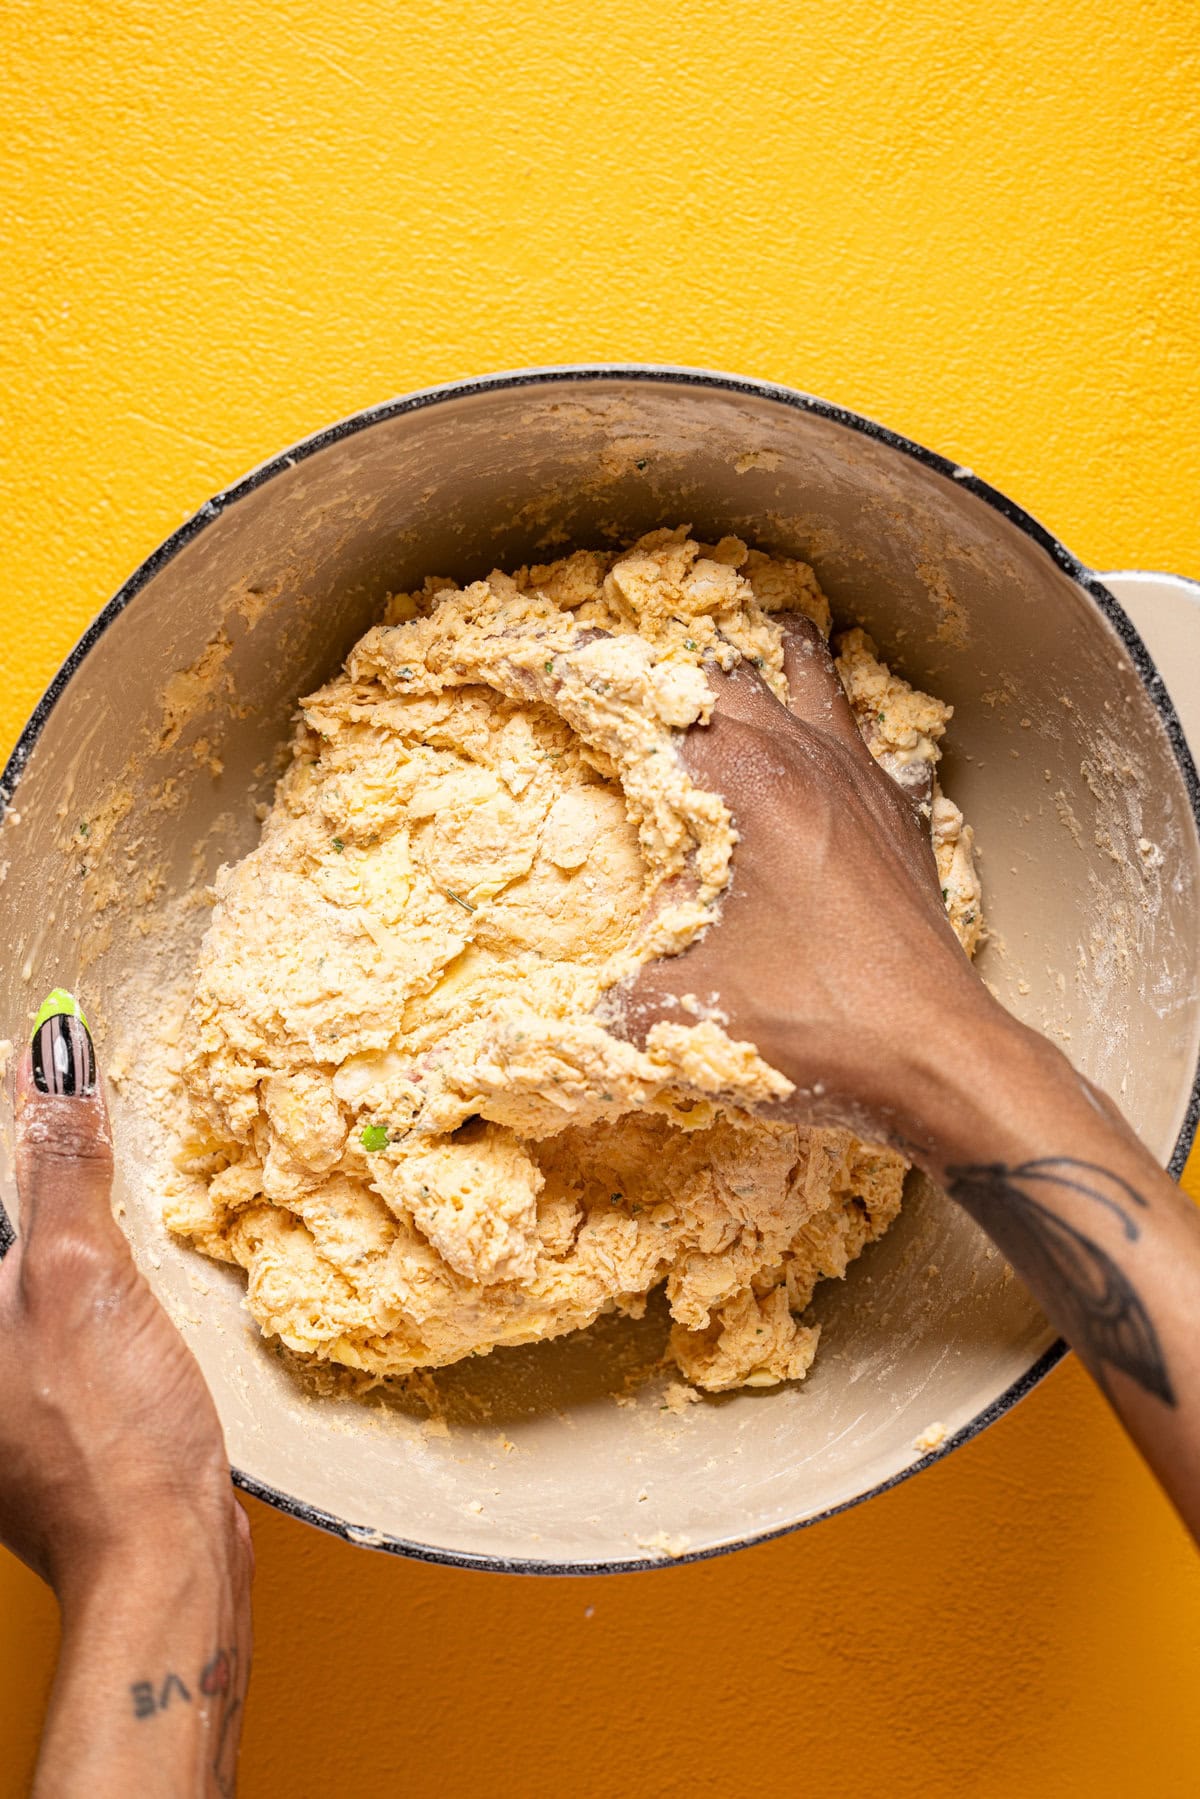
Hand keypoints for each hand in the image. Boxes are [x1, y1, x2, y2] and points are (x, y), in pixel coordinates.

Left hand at [2, 993, 251, 1794]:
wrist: (158, 1552)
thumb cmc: (113, 1433)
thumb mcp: (84, 1274)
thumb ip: (59, 1167)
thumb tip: (53, 1064)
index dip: (10, 1108)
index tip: (35, 1049)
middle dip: (30, 1157)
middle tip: (64, 1087)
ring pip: (18, 1254)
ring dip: (53, 1197)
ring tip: (87, 1149)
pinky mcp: (33, 1392)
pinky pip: (43, 1290)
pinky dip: (77, 1252)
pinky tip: (112, 1246)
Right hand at [622, 625, 1199, 1541]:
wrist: (938, 1056)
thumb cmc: (814, 1024)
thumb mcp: (684, 1019)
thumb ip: (612, 1005)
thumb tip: (562, 1021)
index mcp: (745, 787)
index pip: (657, 704)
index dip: (599, 675)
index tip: (556, 657)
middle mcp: (807, 763)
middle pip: (732, 678)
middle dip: (676, 667)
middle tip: (635, 671)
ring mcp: (863, 785)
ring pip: (812, 685)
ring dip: (769, 666)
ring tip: (744, 641)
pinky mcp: (900, 822)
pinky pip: (859, 742)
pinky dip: (829, 726)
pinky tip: (821, 750)